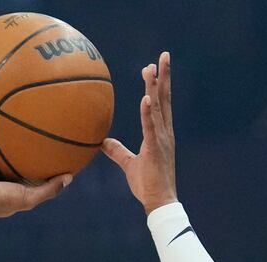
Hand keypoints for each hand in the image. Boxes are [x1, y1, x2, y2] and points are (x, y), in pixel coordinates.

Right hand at [0, 156, 69, 219]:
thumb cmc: (1, 201)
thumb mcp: (30, 197)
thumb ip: (49, 189)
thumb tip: (70, 177)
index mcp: (5, 191)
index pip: (18, 177)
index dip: (25, 167)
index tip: (34, 153)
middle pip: (0, 167)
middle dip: (5, 156)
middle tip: (14, 139)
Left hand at [102, 50, 178, 213]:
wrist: (159, 201)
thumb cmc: (148, 184)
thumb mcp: (129, 164)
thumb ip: (117, 151)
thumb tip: (102, 142)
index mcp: (160, 133)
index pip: (160, 103)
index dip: (158, 85)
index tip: (155, 67)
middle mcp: (164, 132)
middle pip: (164, 98)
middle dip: (164, 76)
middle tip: (163, 55)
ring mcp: (162, 139)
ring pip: (158, 107)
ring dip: (154, 87)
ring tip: (151, 68)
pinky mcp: (155, 149)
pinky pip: (150, 127)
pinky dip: (148, 112)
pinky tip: (146, 98)